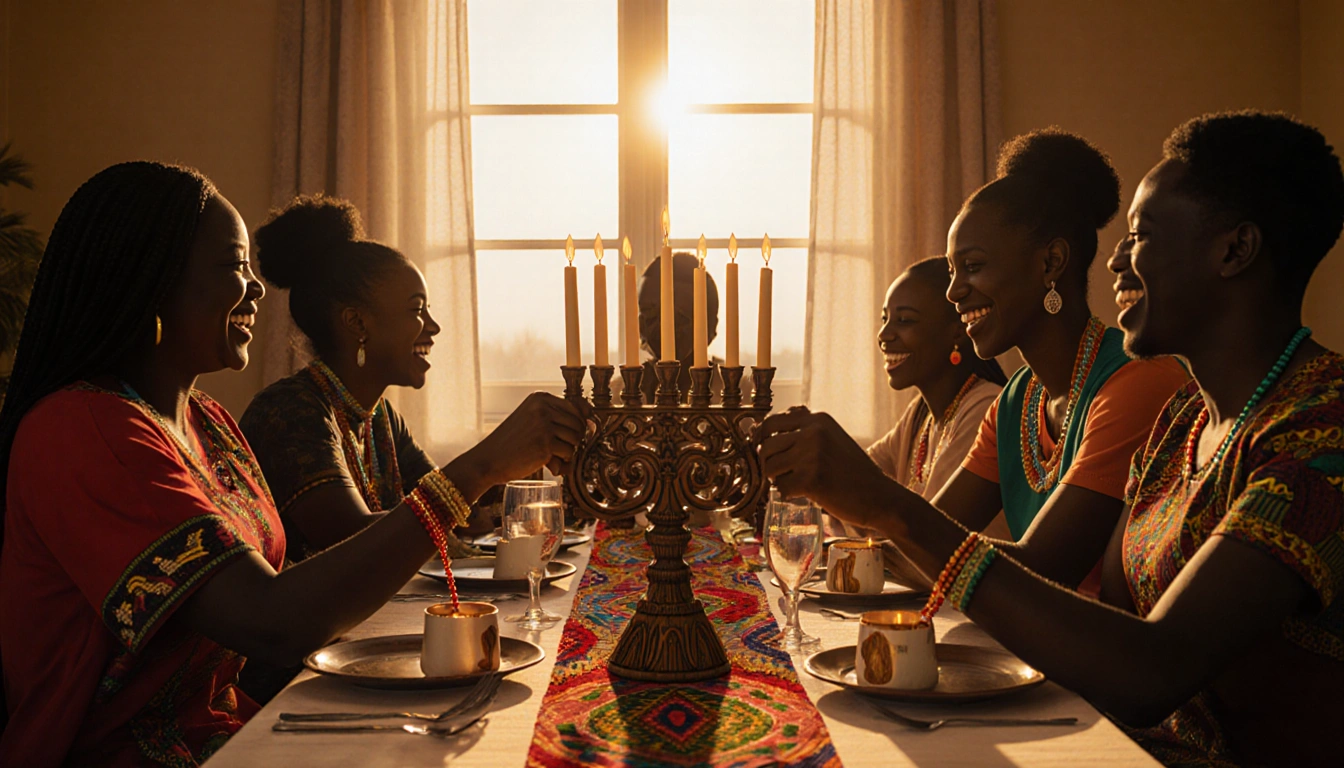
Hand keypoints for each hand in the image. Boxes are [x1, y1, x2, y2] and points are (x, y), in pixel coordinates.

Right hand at [469, 392, 588, 486]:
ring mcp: (545, 424)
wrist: (489, 460)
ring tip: (551, 457)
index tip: (566, 437)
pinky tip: (547, 464)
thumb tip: (590, 413)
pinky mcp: (546, 443)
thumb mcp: (532, 420)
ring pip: (576, 438)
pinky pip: (569, 453)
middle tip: (558, 451)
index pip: (574, 408)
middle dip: (572, 440)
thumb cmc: (512, 443)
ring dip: (567, 452)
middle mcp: (543, 407)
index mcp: (540, 398)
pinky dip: (561, 462)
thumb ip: (556, 416)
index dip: (576, 425)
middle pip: (578, 423)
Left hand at [755, 406, 889, 528]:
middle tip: (782, 474)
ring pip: (770, 467)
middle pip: (766, 446)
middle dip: (768, 463)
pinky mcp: (811, 479)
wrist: (879, 496)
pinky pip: (781, 488)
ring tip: (794, 483)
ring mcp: (812, 454)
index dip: (762, 439)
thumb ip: (804, 429)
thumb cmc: (853, 470)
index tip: (762, 451)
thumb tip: (763, 430)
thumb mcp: (832, 437)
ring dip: (777, 479)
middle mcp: (813, 432)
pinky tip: (803, 494)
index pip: (771, 422)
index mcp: (817, 419)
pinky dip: (788, 494)